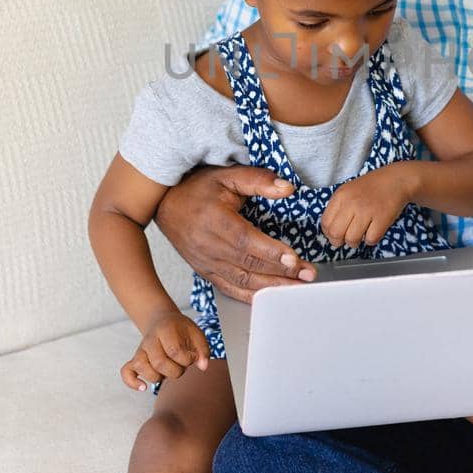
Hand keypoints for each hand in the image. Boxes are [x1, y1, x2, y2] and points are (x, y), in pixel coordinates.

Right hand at [121, 311, 210, 391]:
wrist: (161, 320)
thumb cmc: (181, 330)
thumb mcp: (196, 334)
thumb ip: (202, 350)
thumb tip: (203, 366)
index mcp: (166, 330)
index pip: (174, 351)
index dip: (187, 359)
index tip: (193, 356)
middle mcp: (150, 340)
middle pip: (159, 363)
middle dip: (175, 371)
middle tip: (181, 366)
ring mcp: (141, 350)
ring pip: (142, 367)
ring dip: (158, 377)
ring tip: (167, 372)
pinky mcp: (135, 359)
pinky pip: (126, 372)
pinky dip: (132, 382)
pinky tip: (143, 387)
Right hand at [154, 164, 315, 300]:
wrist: (164, 204)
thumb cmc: (197, 188)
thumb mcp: (227, 175)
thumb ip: (258, 180)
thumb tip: (288, 188)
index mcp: (214, 221)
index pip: (246, 241)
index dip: (271, 252)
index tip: (294, 259)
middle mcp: (208, 246)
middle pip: (249, 264)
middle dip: (281, 272)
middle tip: (308, 275)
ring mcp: (206, 263)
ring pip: (242, 281)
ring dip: (272, 287)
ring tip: (297, 288)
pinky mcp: (205, 272)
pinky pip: (230, 289)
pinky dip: (252, 296)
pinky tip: (271, 297)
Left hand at [321, 163, 416, 249]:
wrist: (395, 180)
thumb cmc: (371, 188)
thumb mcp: (348, 191)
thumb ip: (338, 208)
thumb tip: (330, 231)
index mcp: (340, 196)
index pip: (325, 223)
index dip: (329, 233)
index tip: (336, 234)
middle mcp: (351, 203)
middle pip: (335, 234)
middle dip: (339, 241)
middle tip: (347, 238)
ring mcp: (367, 211)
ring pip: (351, 240)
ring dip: (355, 242)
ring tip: (361, 234)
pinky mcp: (382, 219)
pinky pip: (370, 240)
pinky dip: (372, 239)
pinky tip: (374, 230)